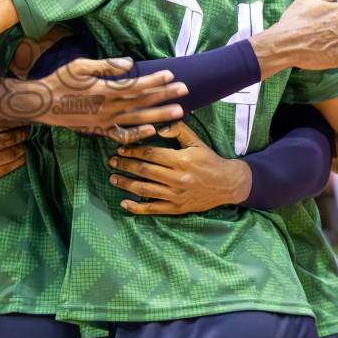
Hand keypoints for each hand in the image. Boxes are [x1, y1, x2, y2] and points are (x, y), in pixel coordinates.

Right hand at [0, 120, 30, 189]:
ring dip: (22, 146)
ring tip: (29, 139)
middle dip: (21, 133)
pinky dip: (18, 161)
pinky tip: (25, 155)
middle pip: (5, 140)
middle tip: (30, 126)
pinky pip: (5, 169)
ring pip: (8, 155)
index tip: (24, 115)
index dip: (13, 121)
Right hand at [23, 58, 186, 142]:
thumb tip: (130, 64)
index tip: (171, 75)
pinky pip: (122, 135)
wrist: (43, 104)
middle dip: (165, 96)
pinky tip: (152, 131)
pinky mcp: (100, 130)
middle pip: (143, 102)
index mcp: (105, 90)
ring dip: (160, 116)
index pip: (137, 85)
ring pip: (138, 119)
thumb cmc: (61, 81)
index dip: (155, 80)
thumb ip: (106, 65)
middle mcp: (109, 108)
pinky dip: (138, 135)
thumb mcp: (81, 66)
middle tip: (185, 91)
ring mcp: (106, 121)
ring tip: (179, 112)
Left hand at [107, 120, 248, 214]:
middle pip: (144, 171)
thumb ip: (177, 129)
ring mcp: (176, 195)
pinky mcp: (176, 208)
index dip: (132, 150)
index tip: (120, 148)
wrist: (226, 184)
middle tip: (111, 161)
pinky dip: (136, 208)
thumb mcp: (196, 140)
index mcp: (181, 160)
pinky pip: (152, 209)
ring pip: (144, 190)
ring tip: (113, 178)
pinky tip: (124, 203)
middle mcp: (177, 178)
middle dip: (124, 165)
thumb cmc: (208, 159)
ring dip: (125, 184)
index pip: (150, 154)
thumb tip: (157, 128)